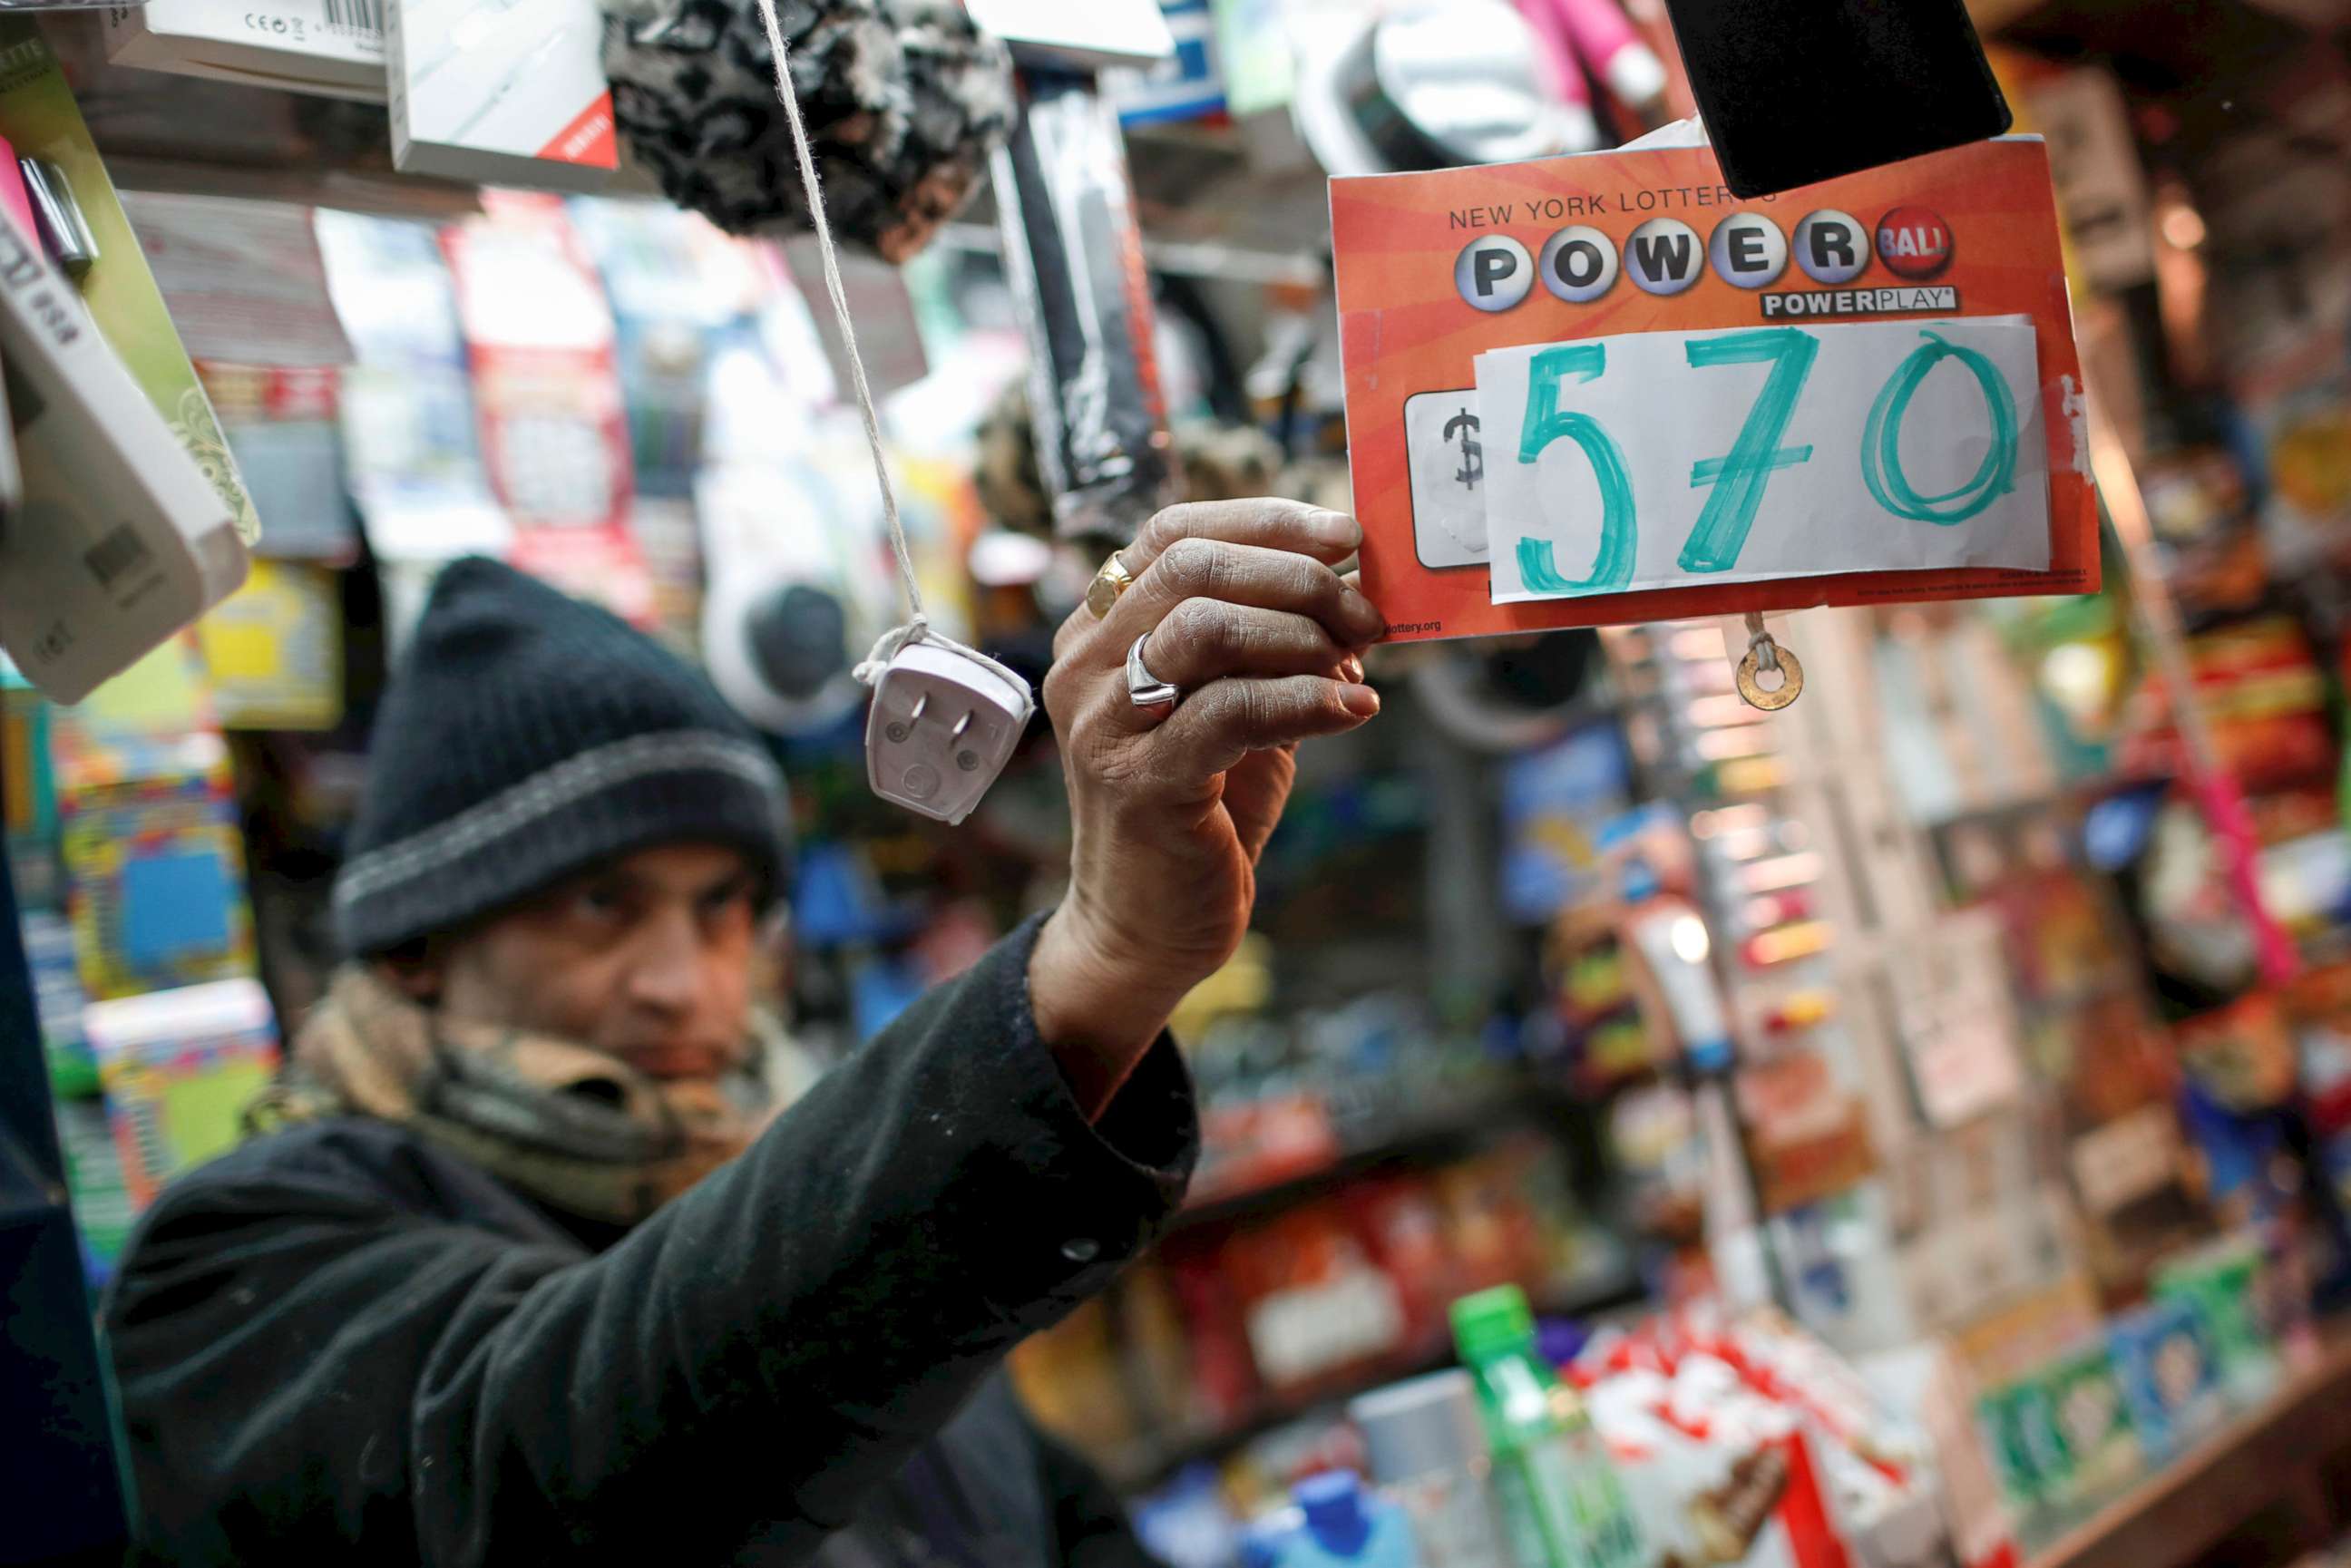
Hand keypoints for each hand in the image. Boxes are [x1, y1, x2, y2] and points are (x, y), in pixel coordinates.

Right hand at [1029, 499, 1385, 1113]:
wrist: (1146, 928)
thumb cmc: (1197, 811)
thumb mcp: (1231, 709)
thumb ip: (1270, 648)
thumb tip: (1353, 594)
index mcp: (1099, 631)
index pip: (1174, 533)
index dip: (1265, 520)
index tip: (1344, 534)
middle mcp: (1086, 666)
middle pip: (1192, 568)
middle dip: (1297, 576)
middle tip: (1367, 612)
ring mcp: (1103, 724)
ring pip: (1206, 628)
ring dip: (1302, 634)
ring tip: (1359, 662)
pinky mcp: (1139, 783)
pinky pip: (1232, 712)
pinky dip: (1307, 700)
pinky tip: (1354, 709)